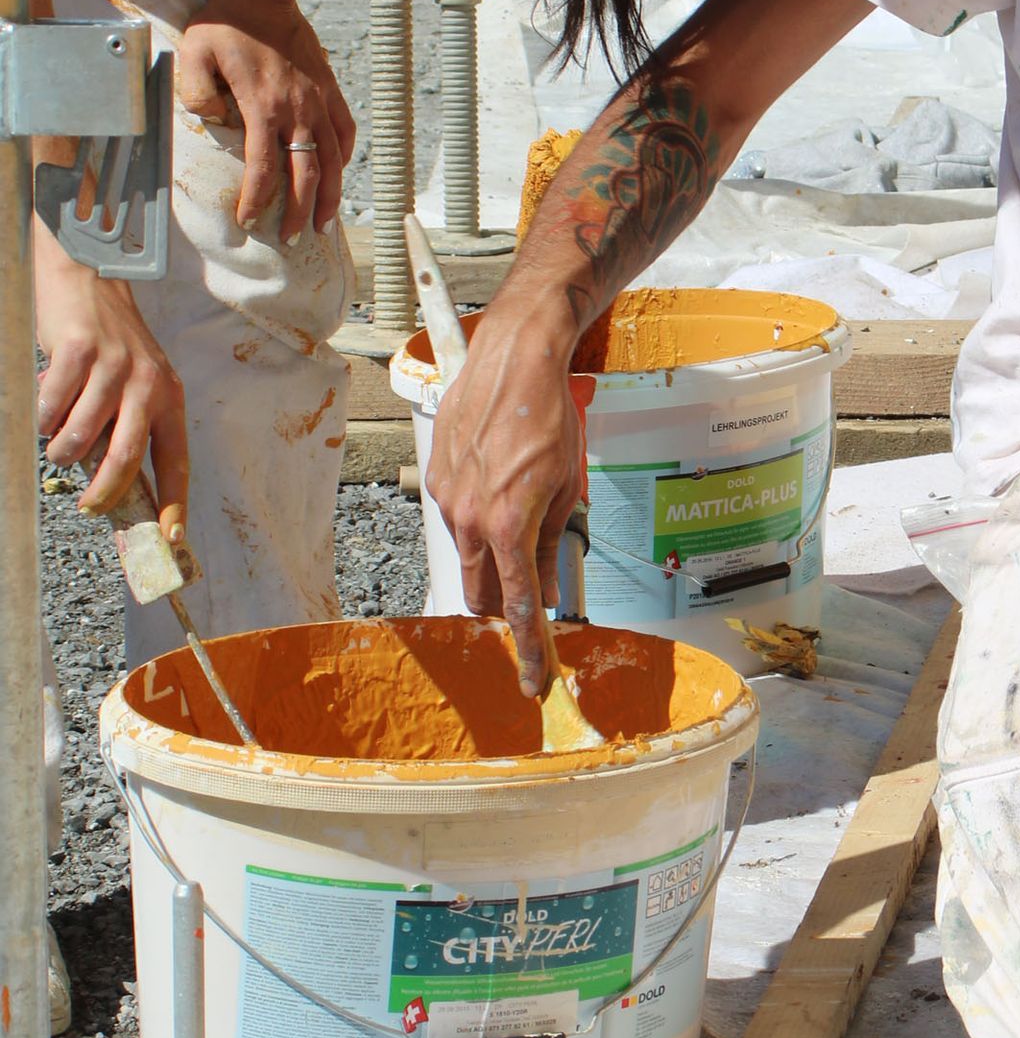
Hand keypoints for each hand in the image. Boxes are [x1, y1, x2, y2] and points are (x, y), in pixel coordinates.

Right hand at [33, 227, 188, 527]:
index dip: (175, 503)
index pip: (176, 461)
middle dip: (106, 493)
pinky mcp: (78, 351)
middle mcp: (148, 383)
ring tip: (58, 451)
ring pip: (84, 436)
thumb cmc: (110, 344)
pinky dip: (45, 420)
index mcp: (169, 397)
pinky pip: (54, 406)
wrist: (88, 280)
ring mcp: (114, 366)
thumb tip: (113, 488)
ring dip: (65, 453)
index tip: (171, 539)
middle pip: (129, 456)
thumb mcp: (137, 382)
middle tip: (90, 508)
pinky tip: (45, 416)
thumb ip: (129, 426)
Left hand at [178, 0, 355, 238]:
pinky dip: (345, 157)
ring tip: (325, 224)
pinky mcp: (328, 89)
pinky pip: (345, 131)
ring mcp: (317, 100)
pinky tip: (339, 176)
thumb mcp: (193, 53)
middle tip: (292, 238)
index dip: (258, 200)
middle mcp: (296, 110)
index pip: (263, 168)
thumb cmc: (223, 24)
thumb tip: (212, 121)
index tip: (249, 221)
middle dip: (300, 212)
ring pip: (332, 160)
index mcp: (262, 106)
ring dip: (331, 196)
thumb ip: (196, 92)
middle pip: (305, 174)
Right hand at [425, 287, 585, 694]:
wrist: (514, 356)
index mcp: (508, 525)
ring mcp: (446, 497)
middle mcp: (468, 517)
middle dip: (504, 609)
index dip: (526, 649)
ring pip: (469, 554)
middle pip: (481, 592)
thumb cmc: (549, 415)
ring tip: (519, 525)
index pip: (517, 606)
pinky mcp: (435, 476)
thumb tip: (545, 585)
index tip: (531, 680)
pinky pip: (457, 518)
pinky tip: (499, 488)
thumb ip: (551, 539)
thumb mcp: (566, 484)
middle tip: (530, 609)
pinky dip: (478, 521)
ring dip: (493, 560)